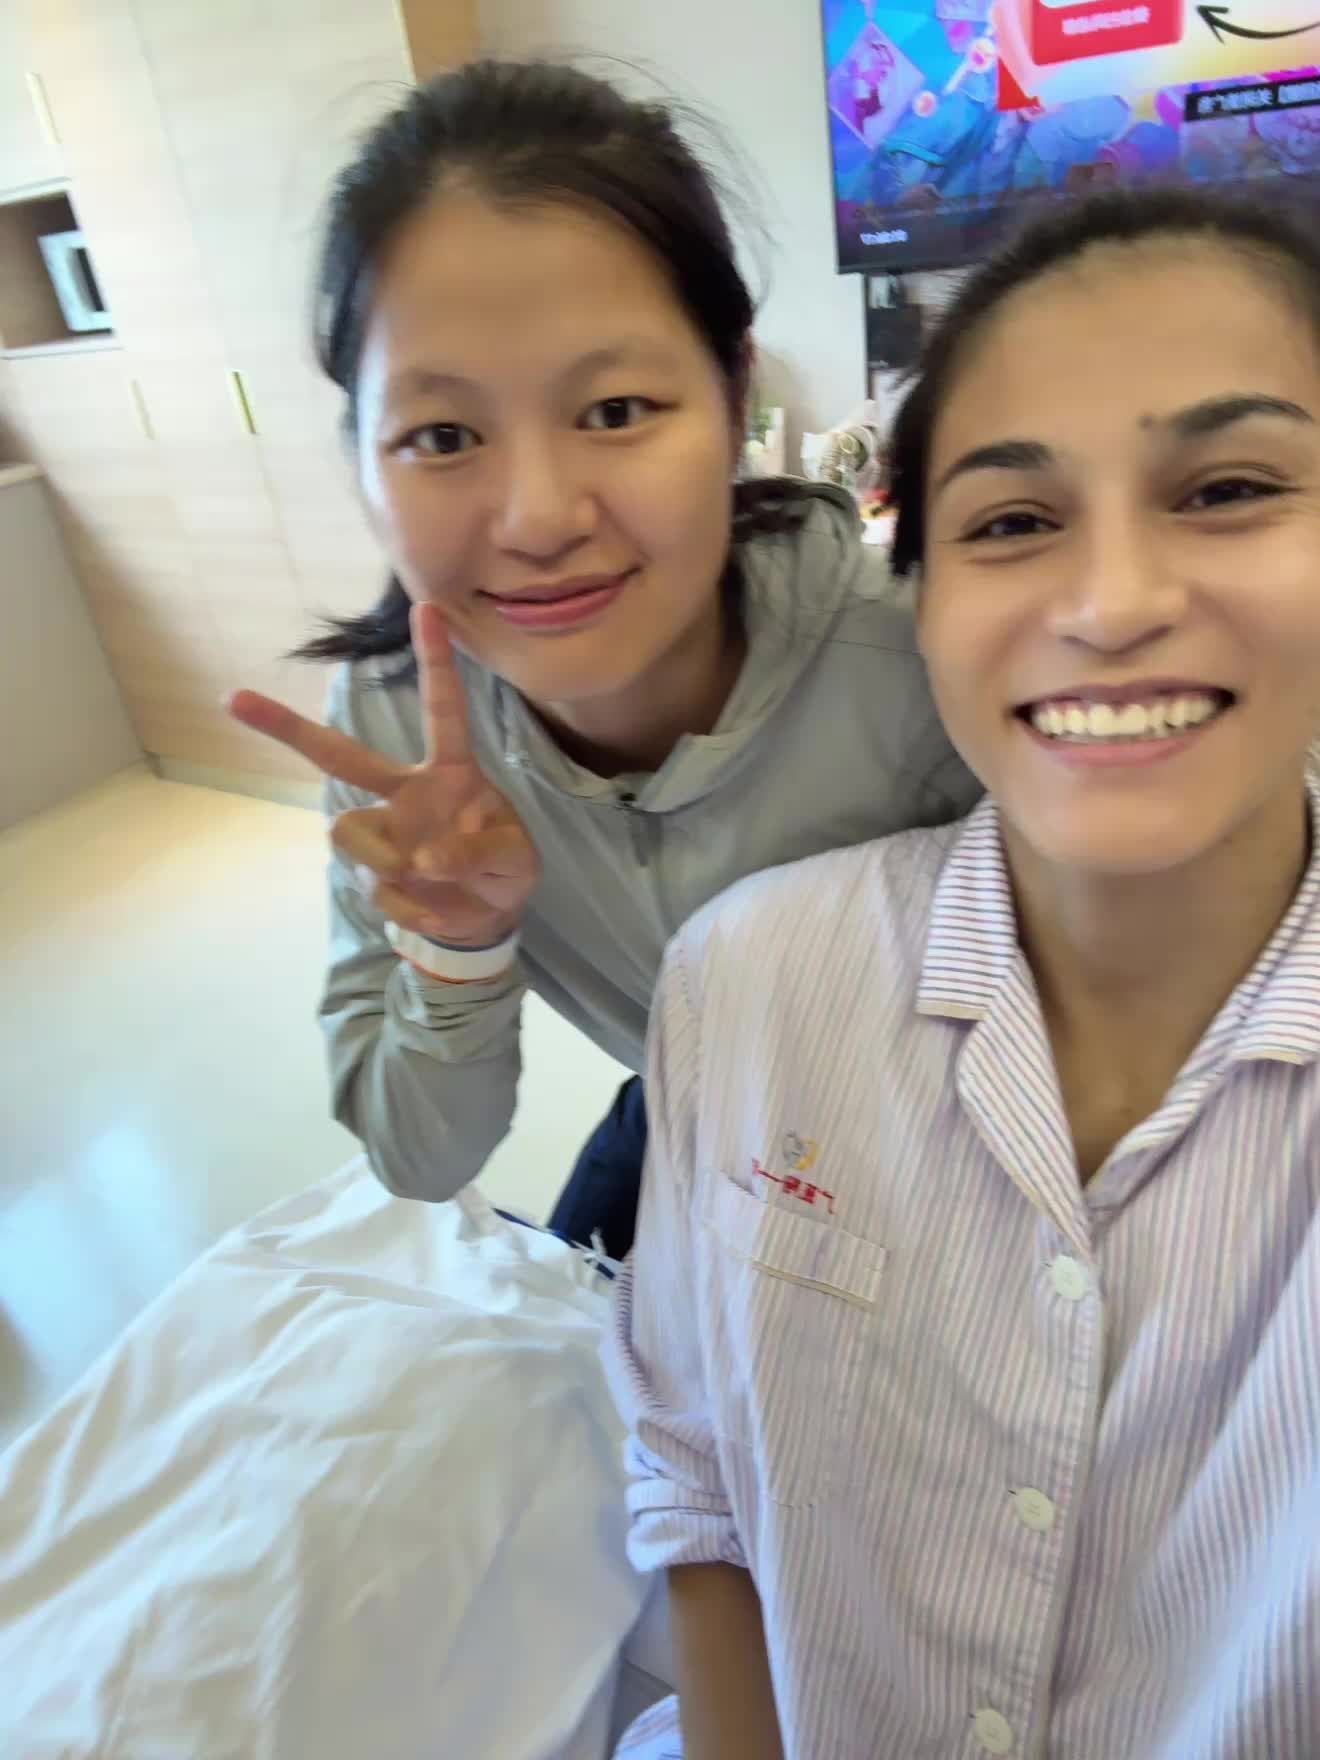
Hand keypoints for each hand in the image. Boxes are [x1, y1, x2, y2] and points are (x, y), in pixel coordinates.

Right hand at [228, 602, 539, 945]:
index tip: (427, 606)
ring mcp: (382, 832)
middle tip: (235, 698)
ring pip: (347, 832)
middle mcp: (404, 792)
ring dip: (385, 862)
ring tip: (426, 879)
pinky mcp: (372, 874)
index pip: (443, 711)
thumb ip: (478, 852)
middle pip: (338, 755)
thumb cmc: (504, 870)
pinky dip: (410, 906)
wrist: (487, 918)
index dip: (436, 662)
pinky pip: (374, 888)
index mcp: (450, 771)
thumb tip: (424, 858)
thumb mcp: (514, 861)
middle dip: (287, 727)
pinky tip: (436, 911)